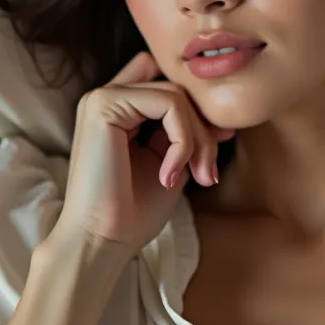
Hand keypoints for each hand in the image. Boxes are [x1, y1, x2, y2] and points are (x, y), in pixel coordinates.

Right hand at [47, 51, 234, 259]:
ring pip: (176, 94)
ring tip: (198, 176)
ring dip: (198, 138)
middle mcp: (108, 97)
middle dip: (205, 128)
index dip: (198, 107)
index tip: (221, 141)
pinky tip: (169, 175)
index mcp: (120, 110)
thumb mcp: (171, 165)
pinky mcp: (103, 105)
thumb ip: (187, 137)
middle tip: (209, 172)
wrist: (100, 242)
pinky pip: (168, 103)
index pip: (168, 82)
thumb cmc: (132, 213)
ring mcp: (103, 98)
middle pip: (178, 87)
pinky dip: (183, 140)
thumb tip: (224, 121)